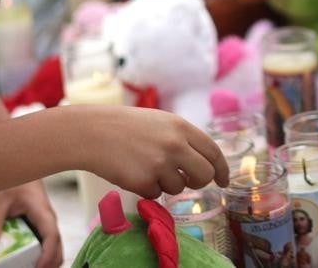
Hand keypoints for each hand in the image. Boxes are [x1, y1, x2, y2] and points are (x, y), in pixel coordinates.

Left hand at [0, 180, 61, 267]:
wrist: (20, 165)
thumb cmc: (14, 178)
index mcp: (43, 214)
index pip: (52, 237)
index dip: (47, 256)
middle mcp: (48, 222)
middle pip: (57, 249)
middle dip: (48, 265)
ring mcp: (44, 225)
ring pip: (52, 248)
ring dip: (43, 261)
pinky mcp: (37, 226)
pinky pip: (42, 244)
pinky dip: (36, 255)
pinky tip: (20, 260)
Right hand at [82, 107, 228, 197]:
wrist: (92, 132)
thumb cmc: (126, 127)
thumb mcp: (161, 122)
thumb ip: (183, 139)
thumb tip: (205, 164)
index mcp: (181, 127)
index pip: (212, 152)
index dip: (222, 169)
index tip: (224, 181)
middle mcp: (175, 144)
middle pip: (204, 174)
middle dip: (200, 182)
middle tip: (189, 181)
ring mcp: (160, 163)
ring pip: (179, 187)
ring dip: (166, 183)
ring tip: (146, 166)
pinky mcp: (143, 181)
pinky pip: (156, 194)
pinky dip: (147, 188)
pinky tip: (133, 172)